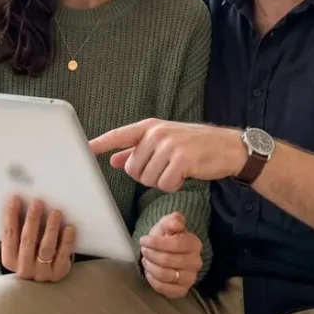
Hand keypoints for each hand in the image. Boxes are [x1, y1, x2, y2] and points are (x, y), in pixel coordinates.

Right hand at [0, 196, 75, 281]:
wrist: (42, 276)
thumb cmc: (29, 253)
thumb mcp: (19, 245)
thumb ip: (18, 229)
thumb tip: (19, 200)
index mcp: (9, 259)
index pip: (9, 235)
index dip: (11, 217)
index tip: (15, 199)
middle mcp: (23, 268)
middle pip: (28, 241)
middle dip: (32, 220)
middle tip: (37, 203)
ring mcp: (41, 272)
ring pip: (46, 249)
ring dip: (50, 229)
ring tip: (55, 212)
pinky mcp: (57, 273)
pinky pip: (62, 256)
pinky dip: (66, 241)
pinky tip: (69, 228)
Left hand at [89, 119, 246, 191]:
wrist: (228, 148)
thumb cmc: (195, 146)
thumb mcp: (165, 142)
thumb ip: (138, 151)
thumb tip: (114, 160)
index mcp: (150, 127)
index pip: (119, 135)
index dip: (101, 143)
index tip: (84, 149)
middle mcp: (157, 133)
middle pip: (132, 169)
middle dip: (146, 176)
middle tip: (166, 168)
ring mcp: (169, 145)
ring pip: (148, 179)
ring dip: (162, 181)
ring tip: (178, 169)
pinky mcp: (182, 159)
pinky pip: (165, 184)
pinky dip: (174, 186)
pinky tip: (185, 175)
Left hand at [139, 213, 201, 297]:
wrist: (168, 253)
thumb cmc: (167, 237)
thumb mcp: (168, 224)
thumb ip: (173, 220)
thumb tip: (175, 223)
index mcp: (194, 244)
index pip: (176, 244)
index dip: (157, 242)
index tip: (144, 240)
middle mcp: (196, 263)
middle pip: (168, 260)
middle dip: (151, 254)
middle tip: (143, 250)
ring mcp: (190, 278)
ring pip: (164, 275)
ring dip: (150, 266)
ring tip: (145, 260)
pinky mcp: (182, 291)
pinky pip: (164, 288)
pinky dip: (152, 280)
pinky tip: (149, 271)